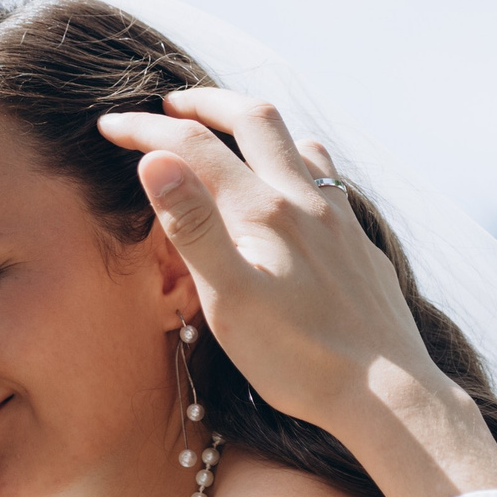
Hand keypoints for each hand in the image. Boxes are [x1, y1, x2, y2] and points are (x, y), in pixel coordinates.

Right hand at [99, 93, 496, 496]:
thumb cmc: (300, 359)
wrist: (388, 392)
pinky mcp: (362, 245)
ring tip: (236, 134)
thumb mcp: (229, 300)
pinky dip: (302, 164)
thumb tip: (154, 160)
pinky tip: (301, 190)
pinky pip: (332, 181)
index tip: (107, 127)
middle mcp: (305, 201)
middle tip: (171, 104)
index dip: (144, 130)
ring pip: (302, 144)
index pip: (191, 147)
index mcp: (262, 211)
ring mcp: (341, 220)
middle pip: (254, 119)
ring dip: (261, 127)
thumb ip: (192, 227)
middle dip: (206, 103)